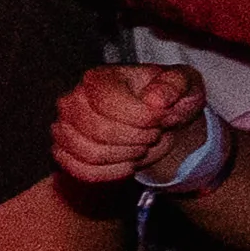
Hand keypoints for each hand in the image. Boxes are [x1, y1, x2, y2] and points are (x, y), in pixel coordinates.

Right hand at [49, 62, 212, 187]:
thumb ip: (175, 85)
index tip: (162, 118)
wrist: (159, 121)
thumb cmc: (169, 98)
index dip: (141, 117)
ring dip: (126, 155)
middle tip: (153, 133)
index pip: (108, 102)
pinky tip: (130, 162)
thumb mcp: (184, 82)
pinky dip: (113, 172)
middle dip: (136, 138)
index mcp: (99, 77)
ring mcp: (66, 127)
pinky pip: (83, 171)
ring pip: (91, 154)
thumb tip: (156, 100)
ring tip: (142, 144)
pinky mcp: (66, 152)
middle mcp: (74, 100)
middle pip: (98, 131)